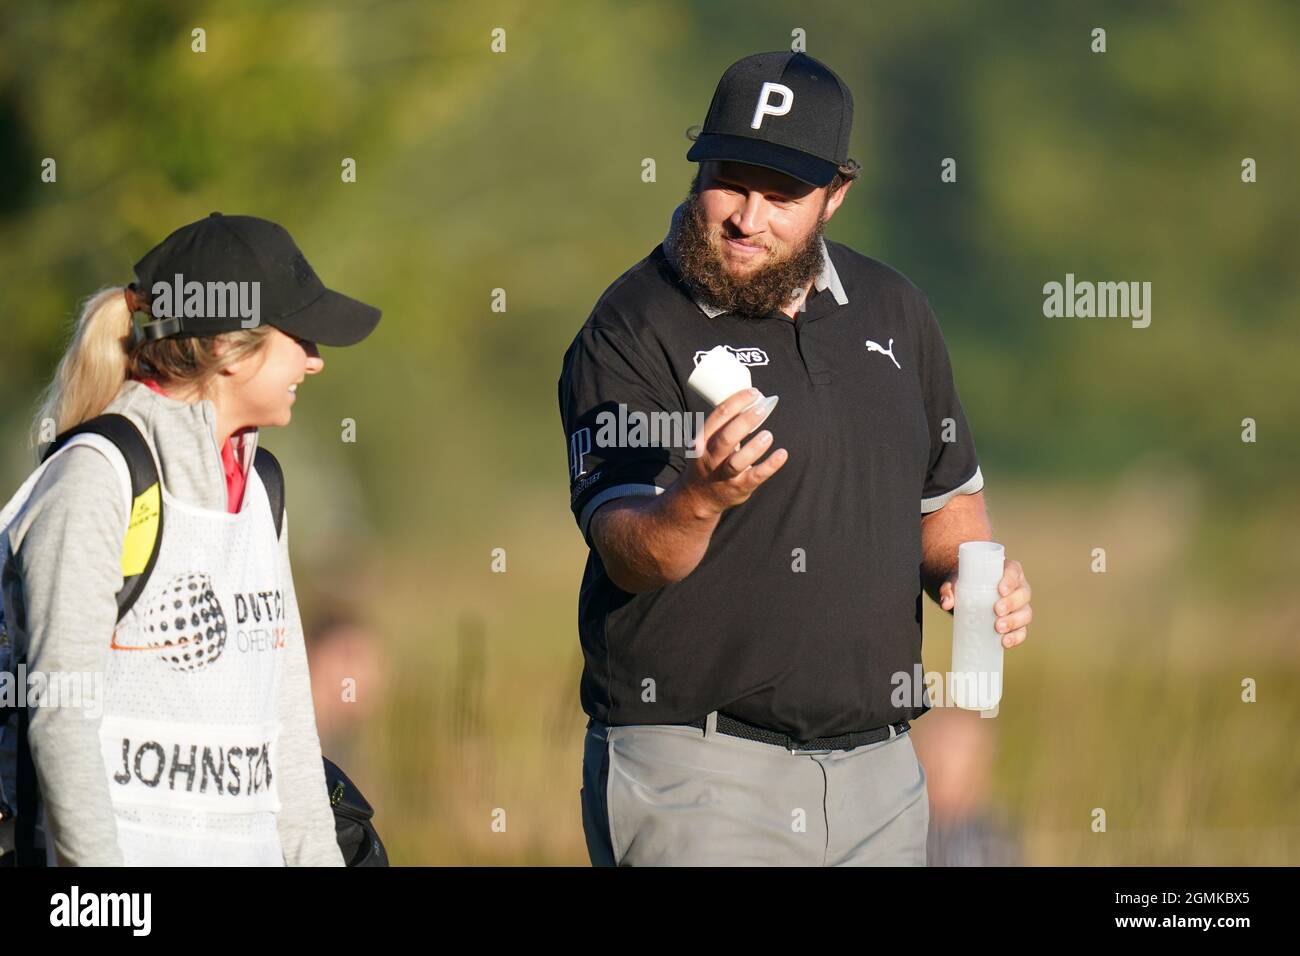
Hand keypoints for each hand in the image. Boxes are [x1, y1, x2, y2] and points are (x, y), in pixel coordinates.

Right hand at [676, 387, 786, 517]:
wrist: (698, 497)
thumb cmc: (710, 460)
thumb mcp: (707, 442)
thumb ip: (726, 425)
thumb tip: (755, 402)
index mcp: (702, 440)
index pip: (718, 416)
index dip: (736, 401)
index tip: (753, 393)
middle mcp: (710, 458)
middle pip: (726, 438)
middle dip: (745, 421)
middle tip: (762, 408)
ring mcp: (724, 475)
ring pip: (737, 461)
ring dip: (754, 447)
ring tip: (768, 435)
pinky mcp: (739, 487)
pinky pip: (755, 476)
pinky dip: (770, 465)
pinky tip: (782, 454)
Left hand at [938, 558, 1032, 648]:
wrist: (968, 595)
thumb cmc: (967, 583)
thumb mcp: (956, 581)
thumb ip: (949, 589)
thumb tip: (947, 604)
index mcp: (1008, 570)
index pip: (1014, 571)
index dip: (1010, 580)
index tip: (1001, 590)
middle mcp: (1018, 587)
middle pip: (1023, 594)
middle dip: (1011, 603)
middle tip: (997, 611)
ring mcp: (1020, 606)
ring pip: (1026, 613)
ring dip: (1014, 621)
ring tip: (998, 628)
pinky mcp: (1018, 623)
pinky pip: (1022, 631)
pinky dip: (1016, 637)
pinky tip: (1005, 642)